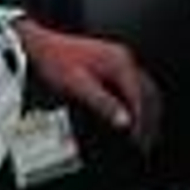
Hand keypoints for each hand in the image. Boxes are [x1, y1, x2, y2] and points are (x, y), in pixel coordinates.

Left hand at [17, 20, 161, 151]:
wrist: (40, 46)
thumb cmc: (55, 63)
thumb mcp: (78, 87)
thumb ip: (103, 104)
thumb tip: (125, 122)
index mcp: (118, 63)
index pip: (138, 98)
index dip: (141, 123)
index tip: (139, 142)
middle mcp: (122, 58)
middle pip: (146, 93)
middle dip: (149, 119)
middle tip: (146, 143)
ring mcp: (118, 58)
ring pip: (143, 88)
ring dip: (146, 110)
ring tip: (145, 133)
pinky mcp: (112, 62)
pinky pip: (134, 84)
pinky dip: (138, 101)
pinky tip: (133, 113)